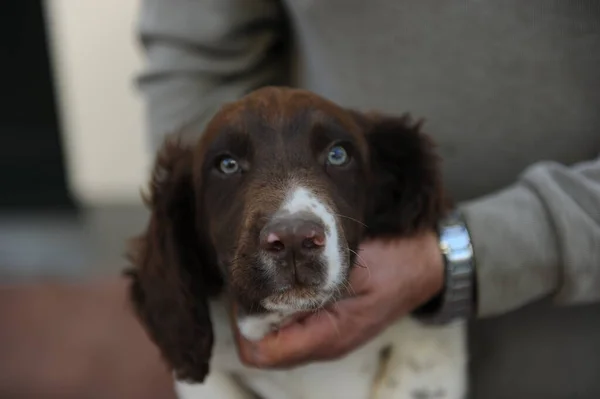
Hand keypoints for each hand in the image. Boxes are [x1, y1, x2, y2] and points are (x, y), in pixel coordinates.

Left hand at [234, 231, 444, 368]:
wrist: (426, 264)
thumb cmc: (395, 264)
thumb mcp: (352, 268)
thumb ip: (310, 283)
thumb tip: (264, 286)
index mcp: (327, 336)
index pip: (262, 352)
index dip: (244, 323)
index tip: (245, 287)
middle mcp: (323, 343)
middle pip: (264, 347)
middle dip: (250, 315)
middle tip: (251, 276)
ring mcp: (326, 335)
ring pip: (276, 336)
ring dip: (265, 309)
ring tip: (267, 274)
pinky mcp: (328, 322)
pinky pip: (291, 324)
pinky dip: (281, 304)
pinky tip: (285, 277)